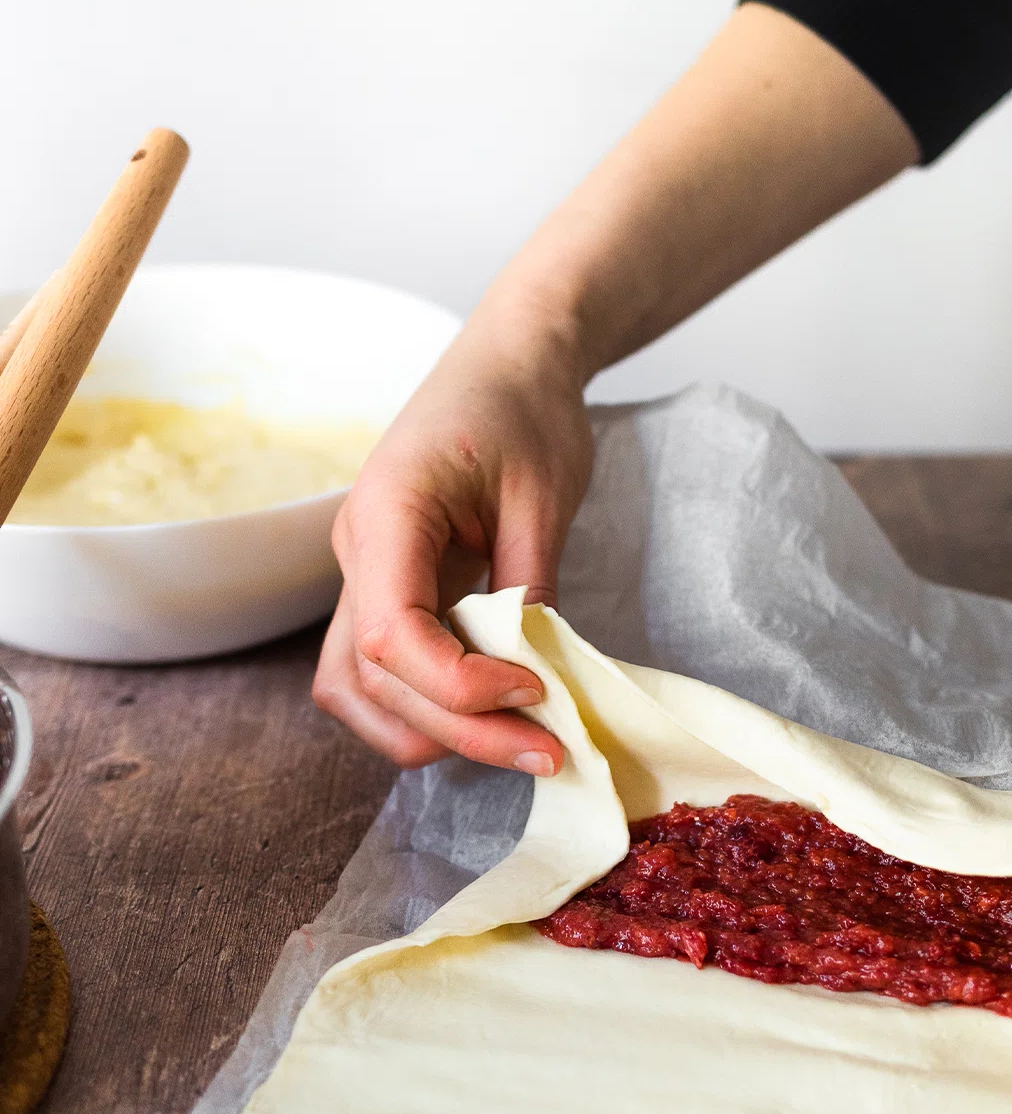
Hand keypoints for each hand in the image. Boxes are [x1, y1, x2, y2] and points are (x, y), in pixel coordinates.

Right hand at [312, 328, 596, 771]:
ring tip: (523, 744)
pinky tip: (493, 715)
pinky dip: (425, 707)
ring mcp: (364, 573)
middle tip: (552, 750)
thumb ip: (530, 581)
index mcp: (387, 514)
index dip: (458, 685)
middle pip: (373, 678)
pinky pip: (380, 671)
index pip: (391, 634)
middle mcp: (357, 551)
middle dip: (459, 729)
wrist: (507, 363)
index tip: (537, 691)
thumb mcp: (544, 493)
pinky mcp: (387, 588)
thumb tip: (537, 670)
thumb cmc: (525, 411)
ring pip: (358, 689)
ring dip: (431, 731)